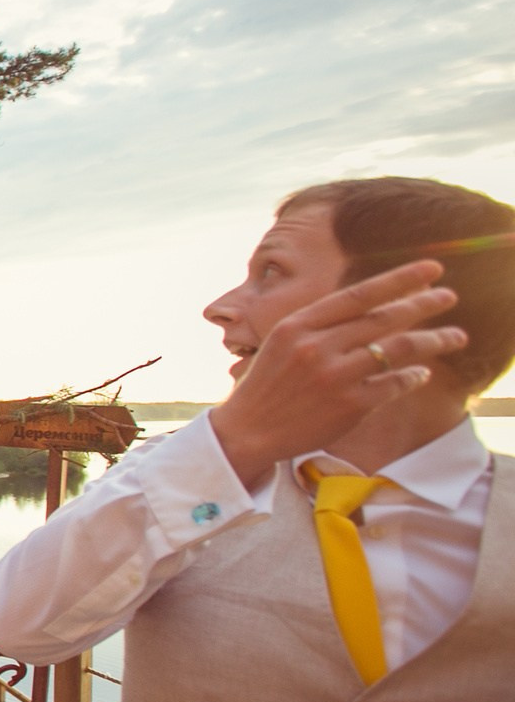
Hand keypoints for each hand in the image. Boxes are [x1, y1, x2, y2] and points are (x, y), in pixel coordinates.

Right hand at [208, 260, 464, 487]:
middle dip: (424, 304)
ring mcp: (334, 376)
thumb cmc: (264, 386)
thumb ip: (319, 326)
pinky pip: (393, 384)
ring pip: (397, 349)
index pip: (359, 295)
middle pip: (384, 318)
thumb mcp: (281, 344)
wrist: (245, 432)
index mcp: (298, 325)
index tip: (431, 269)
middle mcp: (316, 347)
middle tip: (450, 296)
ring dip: (433, 340)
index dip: (400, 279)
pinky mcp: (348, 406)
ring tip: (455, 336)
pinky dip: (412, 377)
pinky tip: (421, 372)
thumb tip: (370, 308)